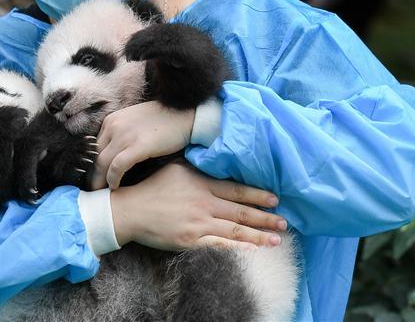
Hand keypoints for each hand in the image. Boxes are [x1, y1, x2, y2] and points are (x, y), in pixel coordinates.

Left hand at [90, 101, 193, 189]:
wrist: (186, 115)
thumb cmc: (164, 120)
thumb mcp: (136, 121)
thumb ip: (122, 133)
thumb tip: (114, 153)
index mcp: (112, 120)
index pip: (94, 146)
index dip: (92, 164)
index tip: (94, 176)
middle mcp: (114, 126)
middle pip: (95, 156)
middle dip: (92, 175)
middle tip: (93, 189)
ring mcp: (125, 135)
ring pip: (102, 163)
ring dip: (100, 180)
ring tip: (101, 192)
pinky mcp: (137, 146)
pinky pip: (117, 167)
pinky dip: (113, 179)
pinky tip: (115, 186)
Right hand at [110, 163, 287, 250]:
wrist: (130, 210)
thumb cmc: (152, 188)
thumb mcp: (177, 169)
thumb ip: (199, 168)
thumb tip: (218, 161)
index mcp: (201, 183)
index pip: (236, 190)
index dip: (257, 195)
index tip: (276, 200)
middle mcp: (204, 203)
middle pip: (240, 212)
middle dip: (265, 218)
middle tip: (284, 222)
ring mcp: (198, 223)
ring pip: (234, 231)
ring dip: (257, 236)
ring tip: (276, 240)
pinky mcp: (190, 240)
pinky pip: (219, 246)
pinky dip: (237, 249)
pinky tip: (252, 252)